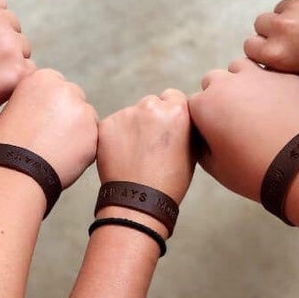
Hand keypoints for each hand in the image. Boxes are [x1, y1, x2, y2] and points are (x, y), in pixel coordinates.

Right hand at [0, 68, 97, 188]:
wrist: (12, 171)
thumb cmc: (6, 145)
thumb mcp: (15, 106)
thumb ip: (38, 101)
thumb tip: (52, 110)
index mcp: (42, 78)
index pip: (58, 87)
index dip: (52, 107)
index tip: (45, 121)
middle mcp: (65, 88)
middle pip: (75, 100)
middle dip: (68, 116)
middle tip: (52, 138)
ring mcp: (81, 109)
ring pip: (86, 120)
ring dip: (77, 132)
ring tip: (56, 151)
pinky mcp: (93, 132)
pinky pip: (93, 140)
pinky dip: (83, 151)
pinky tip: (64, 159)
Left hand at [97, 89, 194, 205]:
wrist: (138, 202)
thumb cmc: (170, 181)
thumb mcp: (191, 149)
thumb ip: (185, 125)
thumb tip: (180, 114)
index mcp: (176, 110)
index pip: (174, 96)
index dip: (172, 111)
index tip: (168, 127)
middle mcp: (150, 106)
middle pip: (152, 103)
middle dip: (152, 117)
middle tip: (151, 144)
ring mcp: (126, 114)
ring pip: (132, 114)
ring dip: (134, 126)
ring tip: (136, 154)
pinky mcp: (107, 123)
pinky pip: (114, 124)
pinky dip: (117, 136)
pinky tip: (122, 155)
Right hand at [189, 58, 298, 200]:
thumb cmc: (254, 172)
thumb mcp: (215, 167)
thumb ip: (199, 144)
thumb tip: (201, 134)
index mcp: (205, 104)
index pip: (193, 104)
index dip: (203, 118)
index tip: (216, 132)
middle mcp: (226, 82)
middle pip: (214, 80)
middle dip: (219, 95)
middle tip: (235, 119)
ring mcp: (257, 75)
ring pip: (240, 67)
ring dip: (241, 81)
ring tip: (255, 105)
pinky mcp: (285, 75)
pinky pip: (272, 73)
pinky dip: (272, 85)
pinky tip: (280, 105)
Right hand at [244, 0, 298, 88]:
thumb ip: (279, 62)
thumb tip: (267, 52)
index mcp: (277, 52)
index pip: (250, 45)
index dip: (262, 48)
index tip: (273, 49)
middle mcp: (282, 27)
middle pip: (261, 22)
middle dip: (272, 29)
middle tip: (294, 36)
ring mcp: (297, 5)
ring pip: (281, 7)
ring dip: (291, 15)